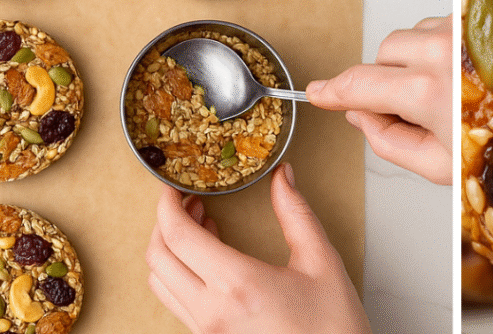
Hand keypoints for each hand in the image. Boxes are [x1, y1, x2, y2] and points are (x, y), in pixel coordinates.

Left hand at [146, 165, 371, 333]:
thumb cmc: (333, 326)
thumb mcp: (321, 260)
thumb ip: (295, 212)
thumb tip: (282, 175)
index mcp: (237, 285)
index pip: (179, 238)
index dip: (168, 205)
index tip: (174, 183)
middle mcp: (212, 314)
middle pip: (158, 261)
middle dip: (164, 223)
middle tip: (186, 198)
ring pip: (162, 286)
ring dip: (170, 250)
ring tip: (199, 223)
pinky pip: (179, 305)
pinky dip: (182, 273)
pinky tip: (210, 258)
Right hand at [306, 15, 451, 184]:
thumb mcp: (443, 165)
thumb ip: (390, 142)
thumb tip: (361, 115)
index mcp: (428, 91)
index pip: (359, 84)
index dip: (332, 91)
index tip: (318, 92)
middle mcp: (442, 49)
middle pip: (383, 54)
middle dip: (390, 78)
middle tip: (422, 107)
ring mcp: (460, 27)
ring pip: (412, 35)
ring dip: (419, 58)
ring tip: (451, 86)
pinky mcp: (474, 15)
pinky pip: (440, 24)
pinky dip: (443, 44)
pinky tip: (464, 68)